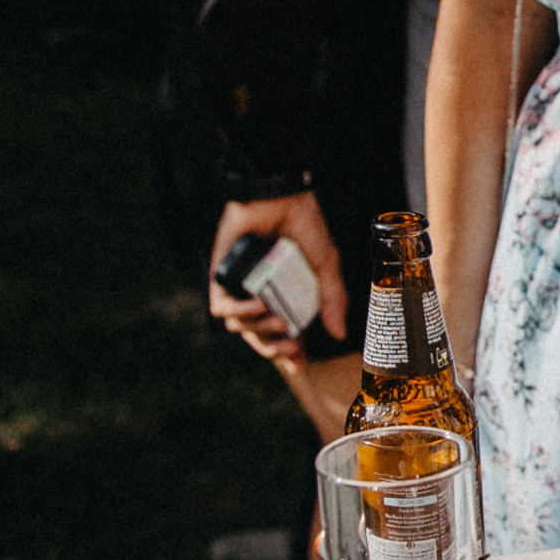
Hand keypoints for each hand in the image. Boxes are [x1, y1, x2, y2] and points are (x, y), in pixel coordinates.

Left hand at [207, 193, 348, 367]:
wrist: (282, 196)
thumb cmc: (303, 225)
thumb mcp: (325, 266)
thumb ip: (332, 299)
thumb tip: (339, 332)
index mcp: (285, 297)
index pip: (282, 336)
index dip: (289, 356)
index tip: (300, 363)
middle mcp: (261, 295)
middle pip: (259, 338)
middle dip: (275, 350)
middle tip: (293, 347)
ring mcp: (241, 287)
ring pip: (240, 326)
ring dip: (260, 331)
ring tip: (279, 320)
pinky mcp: (221, 275)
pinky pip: (220, 306)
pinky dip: (238, 311)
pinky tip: (257, 304)